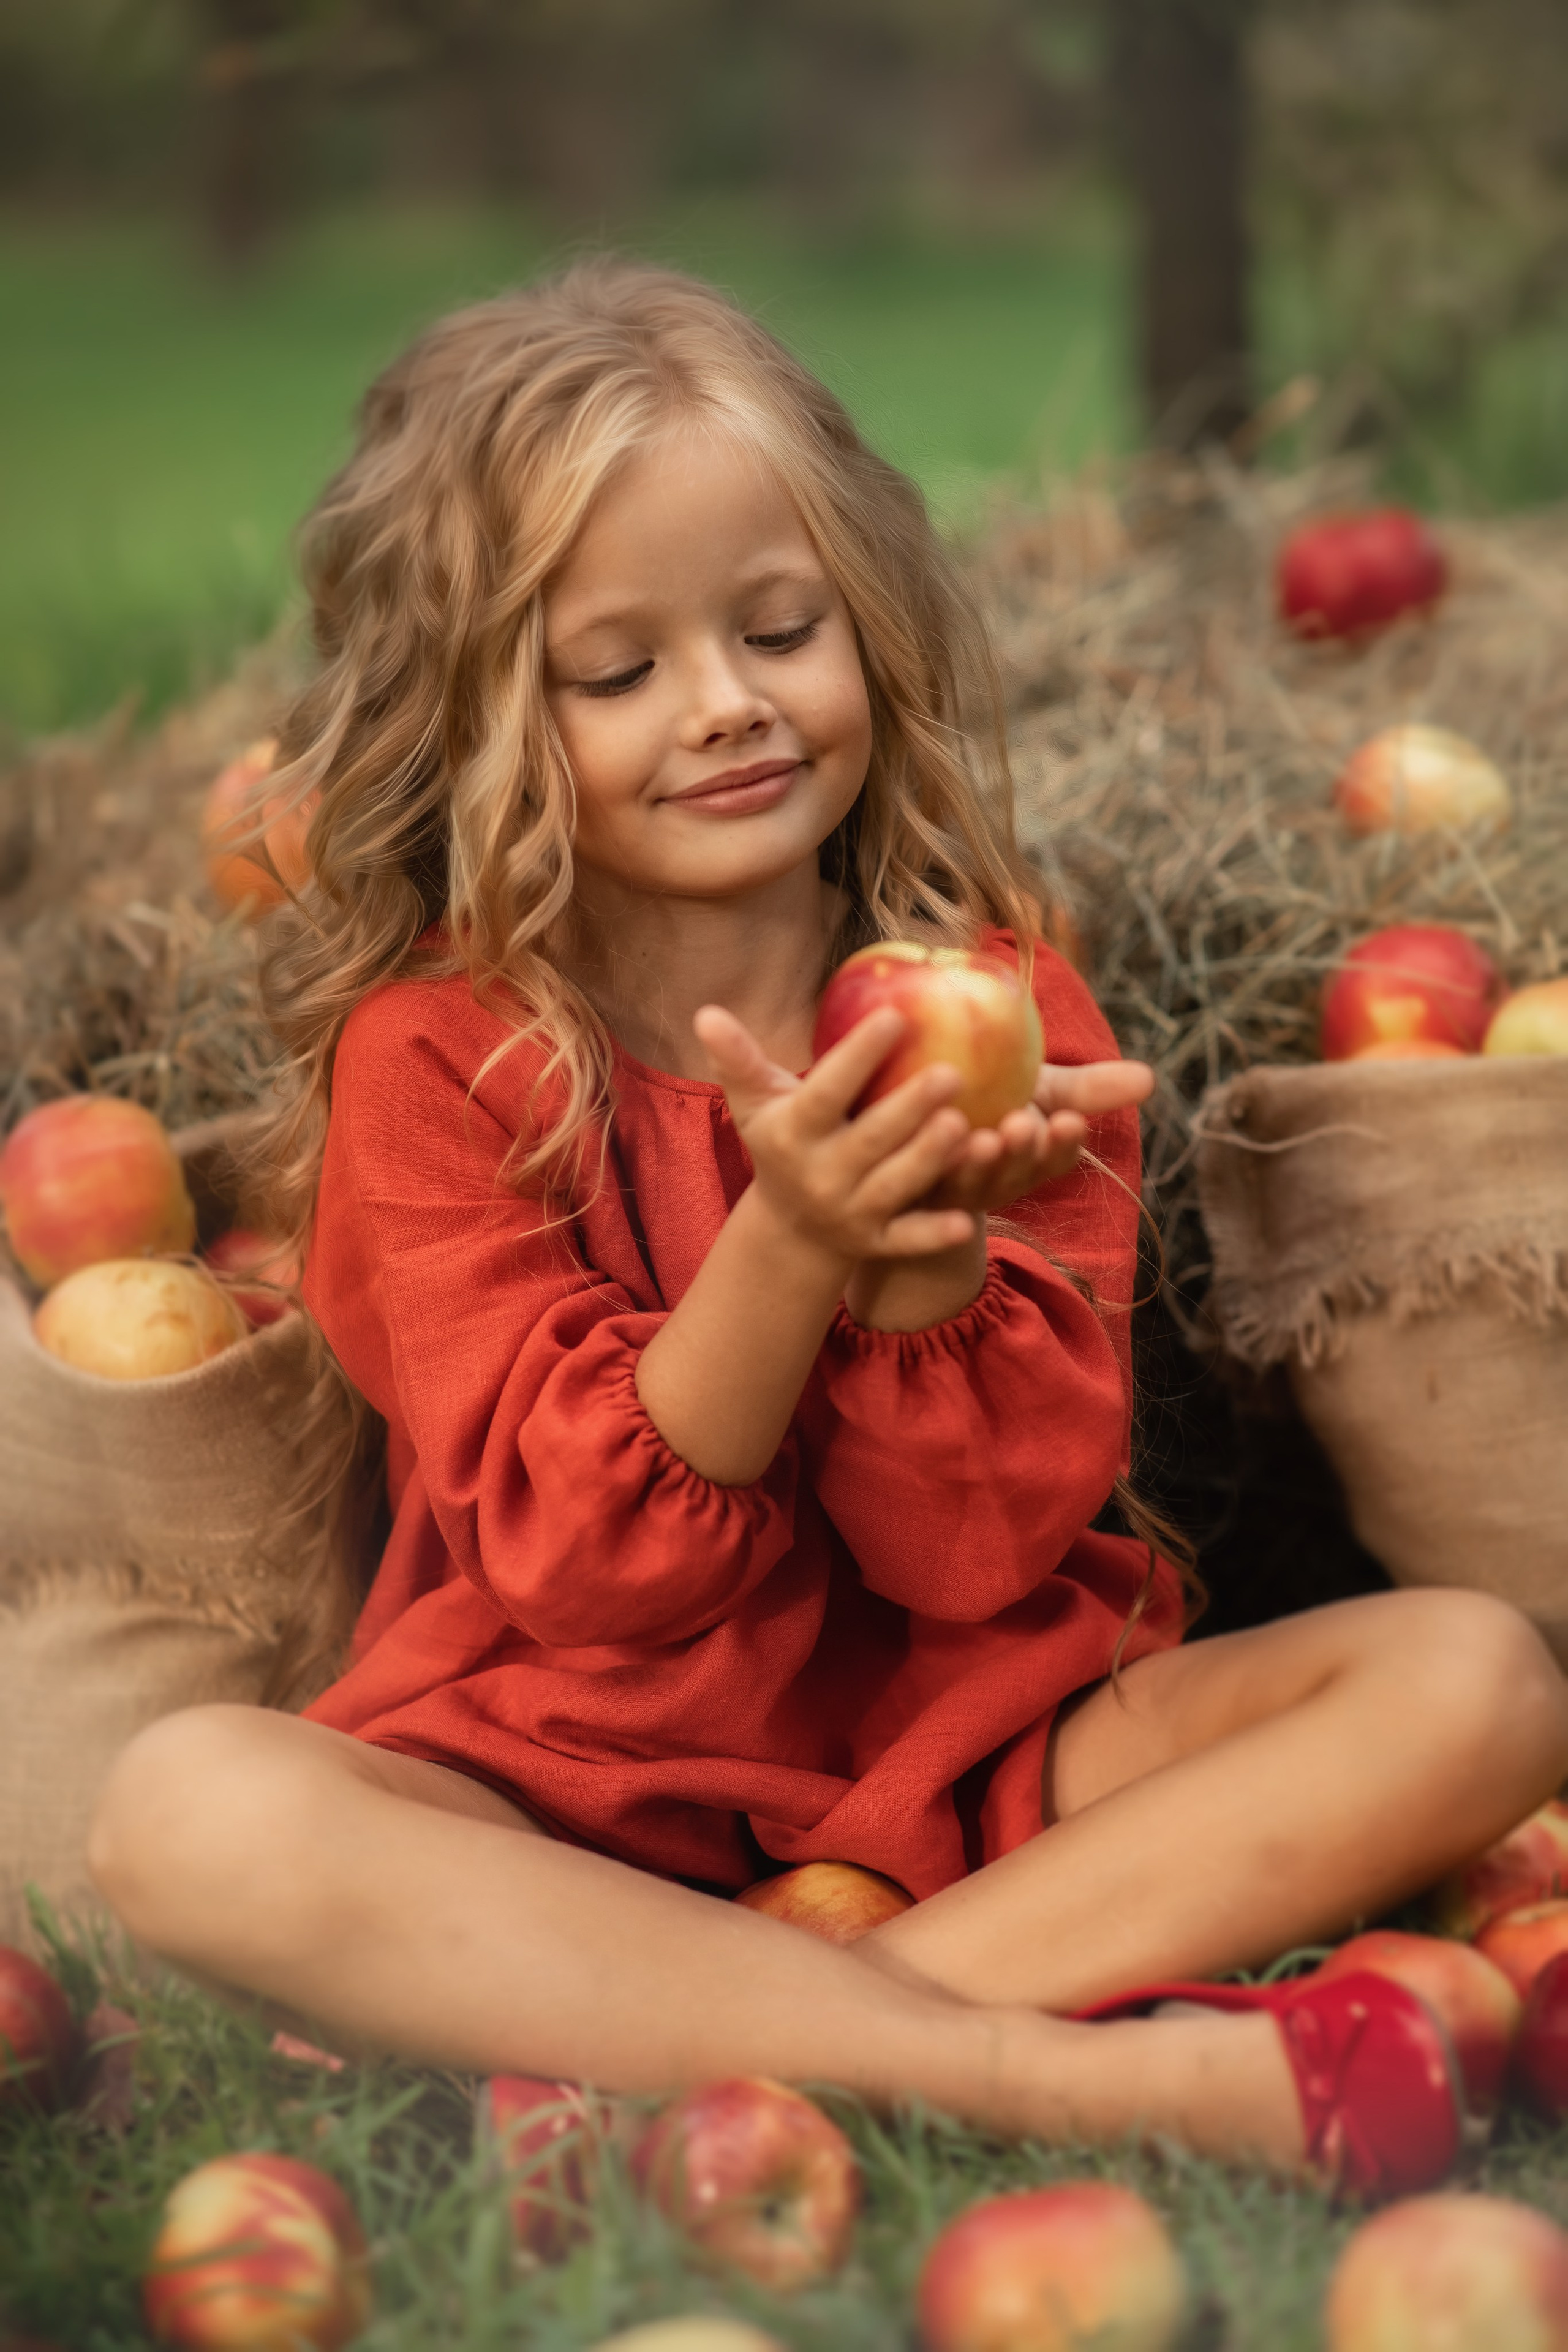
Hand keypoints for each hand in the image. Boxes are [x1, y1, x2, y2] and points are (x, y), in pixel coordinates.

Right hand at [692, 1003, 978, 1263]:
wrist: (791, 1229)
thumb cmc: (782, 1142)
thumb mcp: (756, 1104)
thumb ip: (738, 1060)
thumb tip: (706, 1012)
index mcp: (791, 1134)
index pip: (825, 1092)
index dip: (857, 1057)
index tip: (894, 1016)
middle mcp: (819, 1175)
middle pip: (869, 1140)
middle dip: (909, 1108)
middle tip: (952, 1072)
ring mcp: (850, 1212)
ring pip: (894, 1186)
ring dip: (929, 1160)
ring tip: (967, 1124)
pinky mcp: (877, 1242)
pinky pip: (907, 1240)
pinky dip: (934, 1235)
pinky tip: (965, 1223)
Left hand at [932, 1058, 1155, 1215]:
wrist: (924, 1119)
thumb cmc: (994, 1095)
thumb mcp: (1041, 1090)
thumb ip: (1090, 1087)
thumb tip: (1151, 1078)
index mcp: (1034, 1159)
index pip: (1057, 1157)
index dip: (1063, 1144)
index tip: (1070, 1121)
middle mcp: (999, 1180)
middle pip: (1015, 1173)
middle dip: (1022, 1153)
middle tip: (1024, 1126)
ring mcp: (955, 1189)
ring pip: (970, 1184)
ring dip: (978, 1165)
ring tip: (983, 1137)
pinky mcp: (912, 1194)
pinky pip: (919, 1187)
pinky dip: (925, 1167)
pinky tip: (923, 1138)